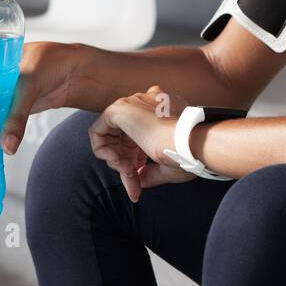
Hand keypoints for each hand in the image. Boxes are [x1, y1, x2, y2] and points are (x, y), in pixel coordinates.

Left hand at [88, 84, 195, 201]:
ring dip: (116, 160)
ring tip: (128, 171)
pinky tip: (117, 161)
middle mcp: (146, 105)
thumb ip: (150, 171)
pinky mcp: (118, 110)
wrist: (189, 144)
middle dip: (126, 164)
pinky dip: (102, 151)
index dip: (137, 161)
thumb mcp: (167, 166)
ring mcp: (132, 105)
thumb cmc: (186, 155)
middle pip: (124, 139)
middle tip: (134, 181)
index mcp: (162, 113)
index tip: (140, 179)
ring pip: (111, 136)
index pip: (140, 136)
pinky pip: (97, 132)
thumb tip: (139, 179)